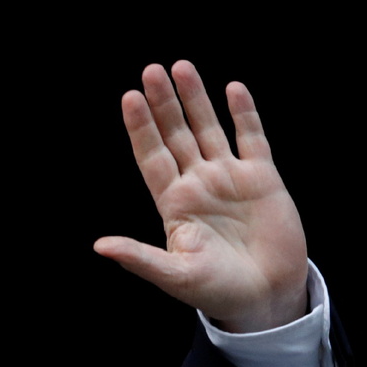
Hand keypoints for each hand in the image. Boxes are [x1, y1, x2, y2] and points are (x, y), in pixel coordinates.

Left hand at [93, 61, 307, 332]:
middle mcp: (197, 184)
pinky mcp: (262, 179)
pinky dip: (243, 114)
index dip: (140, 128)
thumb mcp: (175, 275)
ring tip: (181, 68)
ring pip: (209, 129)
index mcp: (173, 203)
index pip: (151, 156)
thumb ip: (139, 258)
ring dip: (196, 100)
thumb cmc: (216, 290)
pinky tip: (232, 89)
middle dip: (163, 104)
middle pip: (176, 134)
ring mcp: (229, 178)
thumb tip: (100, 247)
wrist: (266, 297)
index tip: (129, 98)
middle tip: (151, 70)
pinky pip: (252, 138)